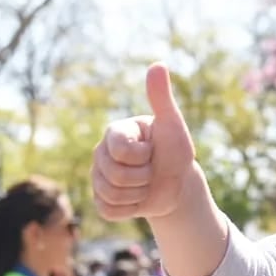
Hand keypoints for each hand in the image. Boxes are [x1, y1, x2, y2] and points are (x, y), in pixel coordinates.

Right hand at [91, 63, 199, 222]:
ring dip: (138, 194)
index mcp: (114, 132)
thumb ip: (162, 98)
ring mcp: (97, 178)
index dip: (142, 157)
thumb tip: (158, 65)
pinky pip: (109, 211)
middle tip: (151, 169)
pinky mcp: (100, 201)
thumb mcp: (172, 125)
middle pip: (115, 176)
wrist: (177, 183)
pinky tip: (137, 198)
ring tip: (146, 183)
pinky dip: (130, 209)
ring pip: (111, 194)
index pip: (120, 151)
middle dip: (143, 177)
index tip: (152, 150)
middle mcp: (100, 153)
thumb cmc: (175, 150)